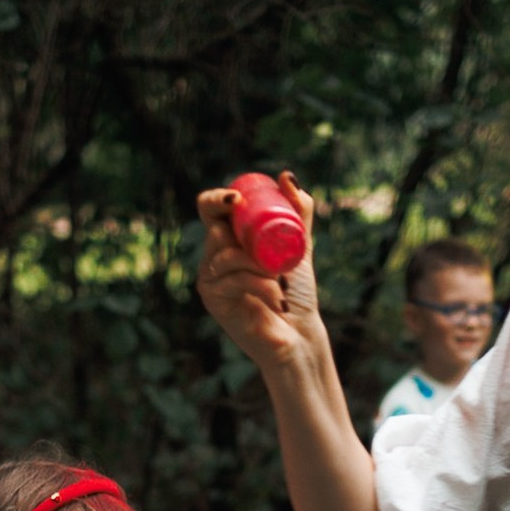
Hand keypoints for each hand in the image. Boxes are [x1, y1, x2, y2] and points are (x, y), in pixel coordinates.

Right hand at [195, 171, 325, 371]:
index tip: (238, 200)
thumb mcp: (299, 244)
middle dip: (241, 230)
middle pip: (213, 228)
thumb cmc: (297, 292)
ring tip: (281, 278)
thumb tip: (285, 176)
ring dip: (258, 263)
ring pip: (226, 254)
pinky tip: (276, 297)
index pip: (210, 208)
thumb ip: (298, 211)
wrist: (297, 334)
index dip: (218, 198)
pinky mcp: (213, 299)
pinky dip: (260, 285)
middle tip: (265, 243)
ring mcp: (210, 278)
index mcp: (229, 239)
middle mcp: (214, 256)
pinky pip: (232, 279)